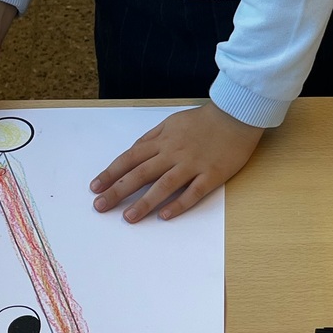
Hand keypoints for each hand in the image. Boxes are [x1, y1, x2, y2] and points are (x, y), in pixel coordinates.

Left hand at [90, 103, 261, 222]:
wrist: (236, 115)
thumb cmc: (204, 120)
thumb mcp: (171, 122)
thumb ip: (152, 138)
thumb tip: (133, 153)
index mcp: (162, 141)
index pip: (130, 158)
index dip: (111, 173)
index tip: (96, 187)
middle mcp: (173, 153)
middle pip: (141, 174)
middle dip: (118, 191)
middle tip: (100, 206)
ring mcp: (193, 165)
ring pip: (164, 185)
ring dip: (144, 202)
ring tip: (128, 218)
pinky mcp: (212, 174)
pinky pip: (193, 192)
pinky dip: (178, 204)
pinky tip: (164, 216)